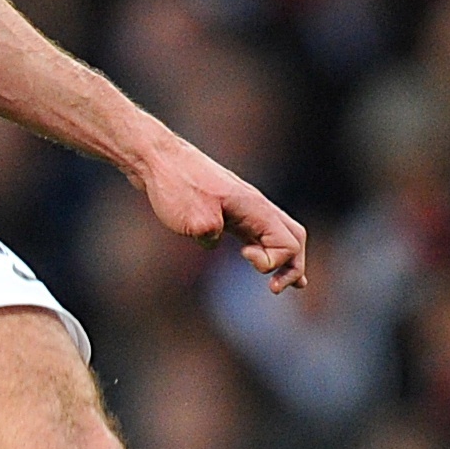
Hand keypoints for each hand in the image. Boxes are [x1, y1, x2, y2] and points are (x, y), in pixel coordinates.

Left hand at [134, 129, 306, 292]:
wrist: (156, 159)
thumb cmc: (176, 185)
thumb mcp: (195, 219)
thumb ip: (212, 235)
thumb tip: (213, 241)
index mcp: (255, 208)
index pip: (288, 243)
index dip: (272, 261)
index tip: (243, 256)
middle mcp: (254, 207)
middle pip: (293, 238)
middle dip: (292, 266)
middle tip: (277, 289)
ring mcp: (241, 208)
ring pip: (277, 234)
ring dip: (283, 260)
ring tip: (285, 284)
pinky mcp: (225, 211)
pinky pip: (254, 231)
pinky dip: (262, 249)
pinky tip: (254, 258)